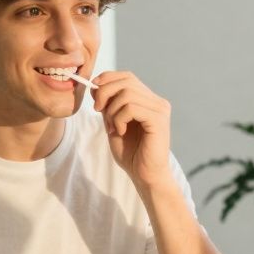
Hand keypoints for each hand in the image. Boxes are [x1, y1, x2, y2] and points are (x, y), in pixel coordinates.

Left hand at [90, 71, 172, 187]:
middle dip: (105, 93)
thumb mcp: (113, 124)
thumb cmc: (131, 153)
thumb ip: (108, 105)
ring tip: (113, 127)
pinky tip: (121, 131)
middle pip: (126, 81)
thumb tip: (96, 85)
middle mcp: (157, 102)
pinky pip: (131, 108)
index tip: (94, 94)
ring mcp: (160, 110)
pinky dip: (119, 119)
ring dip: (111, 111)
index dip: (107, 79)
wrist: (145, 176)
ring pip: (126, 94)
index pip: (127, 77)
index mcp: (148, 100)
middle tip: (97, 111)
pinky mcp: (158, 120)